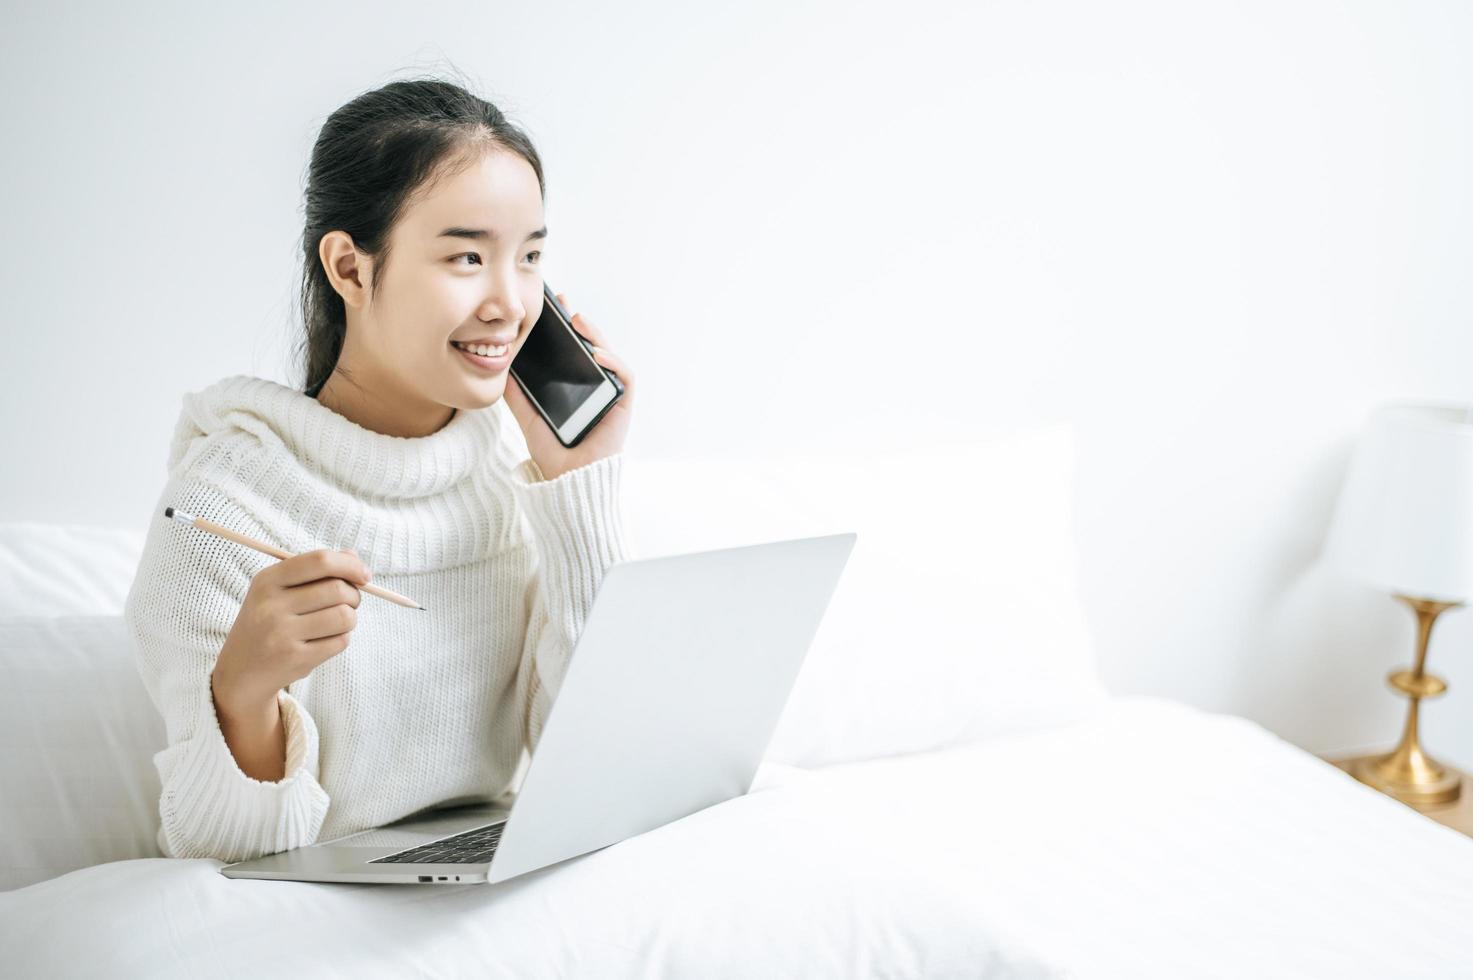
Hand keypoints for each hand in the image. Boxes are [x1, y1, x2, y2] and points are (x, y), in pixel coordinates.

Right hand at [212, 548, 372, 714]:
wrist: (242, 671)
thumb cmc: (269, 622)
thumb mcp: (279, 589)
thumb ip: (315, 569)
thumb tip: (353, 556)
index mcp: (267, 580)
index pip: (319, 561)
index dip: (350, 565)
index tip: (365, 576)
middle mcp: (271, 606)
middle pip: (338, 589)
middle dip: (354, 595)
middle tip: (349, 602)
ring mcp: (282, 635)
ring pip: (345, 616)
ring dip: (350, 618)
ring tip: (336, 622)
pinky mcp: (296, 659)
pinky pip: (341, 641)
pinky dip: (342, 639)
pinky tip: (324, 640)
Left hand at [502, 292, 635, 480]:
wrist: (568, 478)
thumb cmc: (553, 451)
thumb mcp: (528, 415)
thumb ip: (516, 394)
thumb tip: (499, 367)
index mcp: (574, 386)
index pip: (571, 351)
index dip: (563, 329)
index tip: (550, 308)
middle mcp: (594, 386)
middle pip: (590, 347)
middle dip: (579, 324)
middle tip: (563, 304)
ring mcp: (610, 393)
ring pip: (608, 355)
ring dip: (596, 335)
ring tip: (578, 321)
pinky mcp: (623, 403)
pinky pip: (624, 376)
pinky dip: (613, 362)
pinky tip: (596, 353)